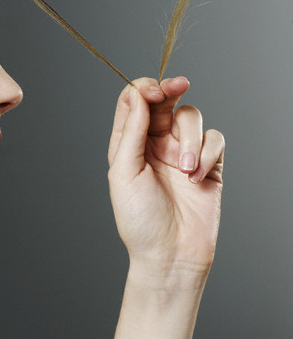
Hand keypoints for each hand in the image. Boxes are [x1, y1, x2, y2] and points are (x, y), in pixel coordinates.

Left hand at [107, 77, 223, 283]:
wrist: (171, 254)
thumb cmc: (140, 219)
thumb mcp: (124, 172)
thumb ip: (131, 132)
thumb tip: (138, 95)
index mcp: (129, 143)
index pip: (135, 102)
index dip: (143, 89)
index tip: (152, 91)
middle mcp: (155, 143)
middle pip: (165, 100)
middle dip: (171, 88)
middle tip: (179, 84)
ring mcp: (183, 152)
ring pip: (192, 117)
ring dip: (191, 138)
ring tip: (185, 168)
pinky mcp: (209, 164)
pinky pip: (215, 139)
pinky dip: (208, 154)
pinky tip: (197, 178)